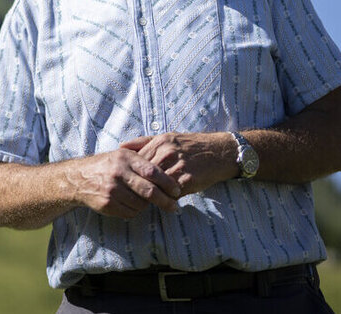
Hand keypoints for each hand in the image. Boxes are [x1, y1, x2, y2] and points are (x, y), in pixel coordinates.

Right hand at [66, 149, 181, 218]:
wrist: (78, 178)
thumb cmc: (107, 165)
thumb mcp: (123, 155)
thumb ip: (143, 161)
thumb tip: (169, 173)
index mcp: (125, 158)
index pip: (152, 171)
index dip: (167, 182)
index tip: (177, 190)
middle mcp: (118, 173)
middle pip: (149, 191)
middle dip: (165, 201)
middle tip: (174, 206)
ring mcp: (112, 189)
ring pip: (141, 204)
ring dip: (148, 206)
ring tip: (147, 202)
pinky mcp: (107, 204)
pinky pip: (130, 212)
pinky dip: (135, 211)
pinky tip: (133, 205)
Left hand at [121, 132, 237, 196]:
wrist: (220, 151)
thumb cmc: (191, 145)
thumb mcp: (167, 137)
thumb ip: (143, 142)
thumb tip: (121, 146)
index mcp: (160, 143)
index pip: (136, 161)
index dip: (131, 173)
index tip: (127, 182)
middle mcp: (166, 153)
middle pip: (144, 175)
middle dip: (138, 186)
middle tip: (132, 196)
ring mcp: (177, 167)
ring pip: (156, 186)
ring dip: (151, 196)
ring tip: (146, 202)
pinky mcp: (187, 180)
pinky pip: (171, 194)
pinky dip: (166, 199)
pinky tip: (165, 203)